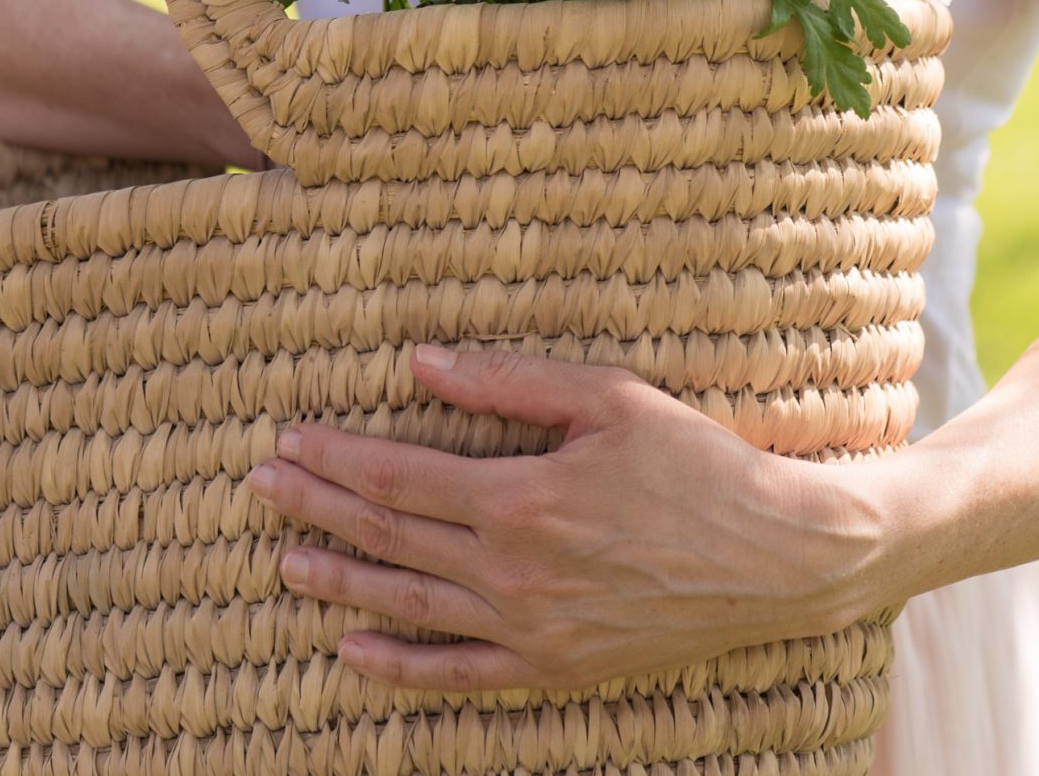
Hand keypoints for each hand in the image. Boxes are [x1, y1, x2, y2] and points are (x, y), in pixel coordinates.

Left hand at [244, 345, 894, 693]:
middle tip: (262, 486)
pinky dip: (397, 667)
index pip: (402, 478)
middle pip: (391, 540)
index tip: (292, 438)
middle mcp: (514, 572)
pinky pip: (456, 674)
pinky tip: (350, 653)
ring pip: (408, 608)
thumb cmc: (698, 463)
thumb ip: (509, 384)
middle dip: (320, 508)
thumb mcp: (609, 397)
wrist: (776, 557)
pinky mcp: (554, 668)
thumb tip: (421, 364)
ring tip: (285, 561)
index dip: (340, 457)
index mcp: (523, 498)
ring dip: (340, 583)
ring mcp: (530, 629)